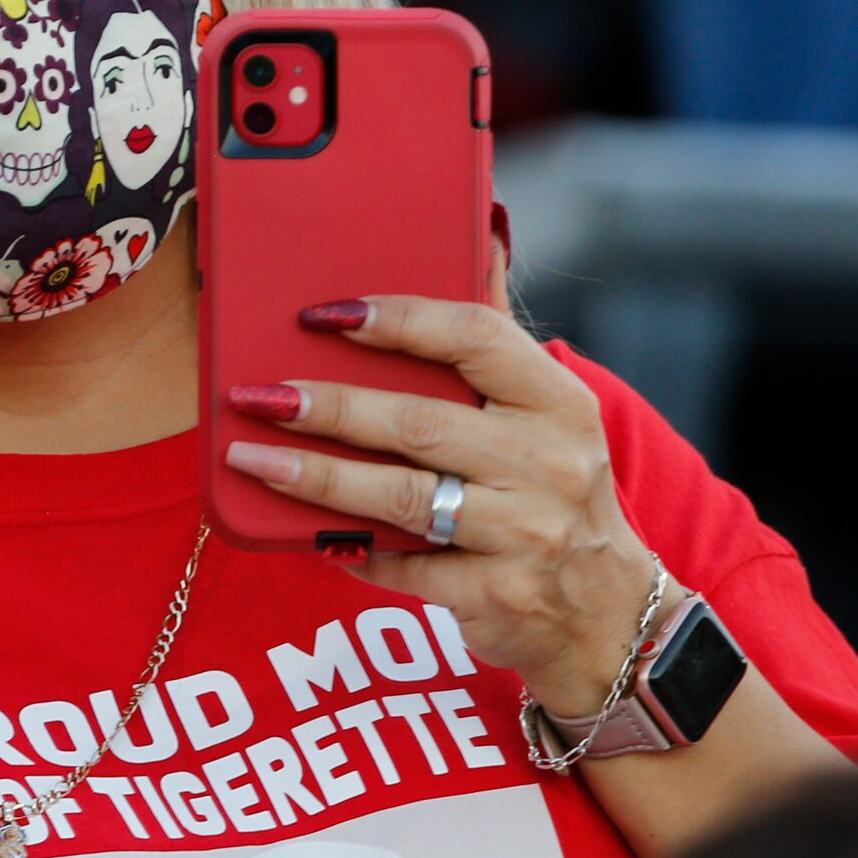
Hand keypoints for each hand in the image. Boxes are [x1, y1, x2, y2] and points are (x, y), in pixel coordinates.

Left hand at [221, 295, 667, 711]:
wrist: (608, 615)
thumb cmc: (553, 494)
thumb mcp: (549, 416)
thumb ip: (496, 346)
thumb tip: (481, 243)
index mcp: (559, 403)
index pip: (475, 338)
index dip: (398, 320)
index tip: (325, 315)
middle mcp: (548, 465)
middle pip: (419, 423)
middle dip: (330, 406)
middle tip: (259, 395)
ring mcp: (525, 535)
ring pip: (401, 496)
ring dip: (315, 477)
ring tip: (249, 459)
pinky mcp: (495, 595)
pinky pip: (402, 566)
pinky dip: (350, 549)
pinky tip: (307, 533)